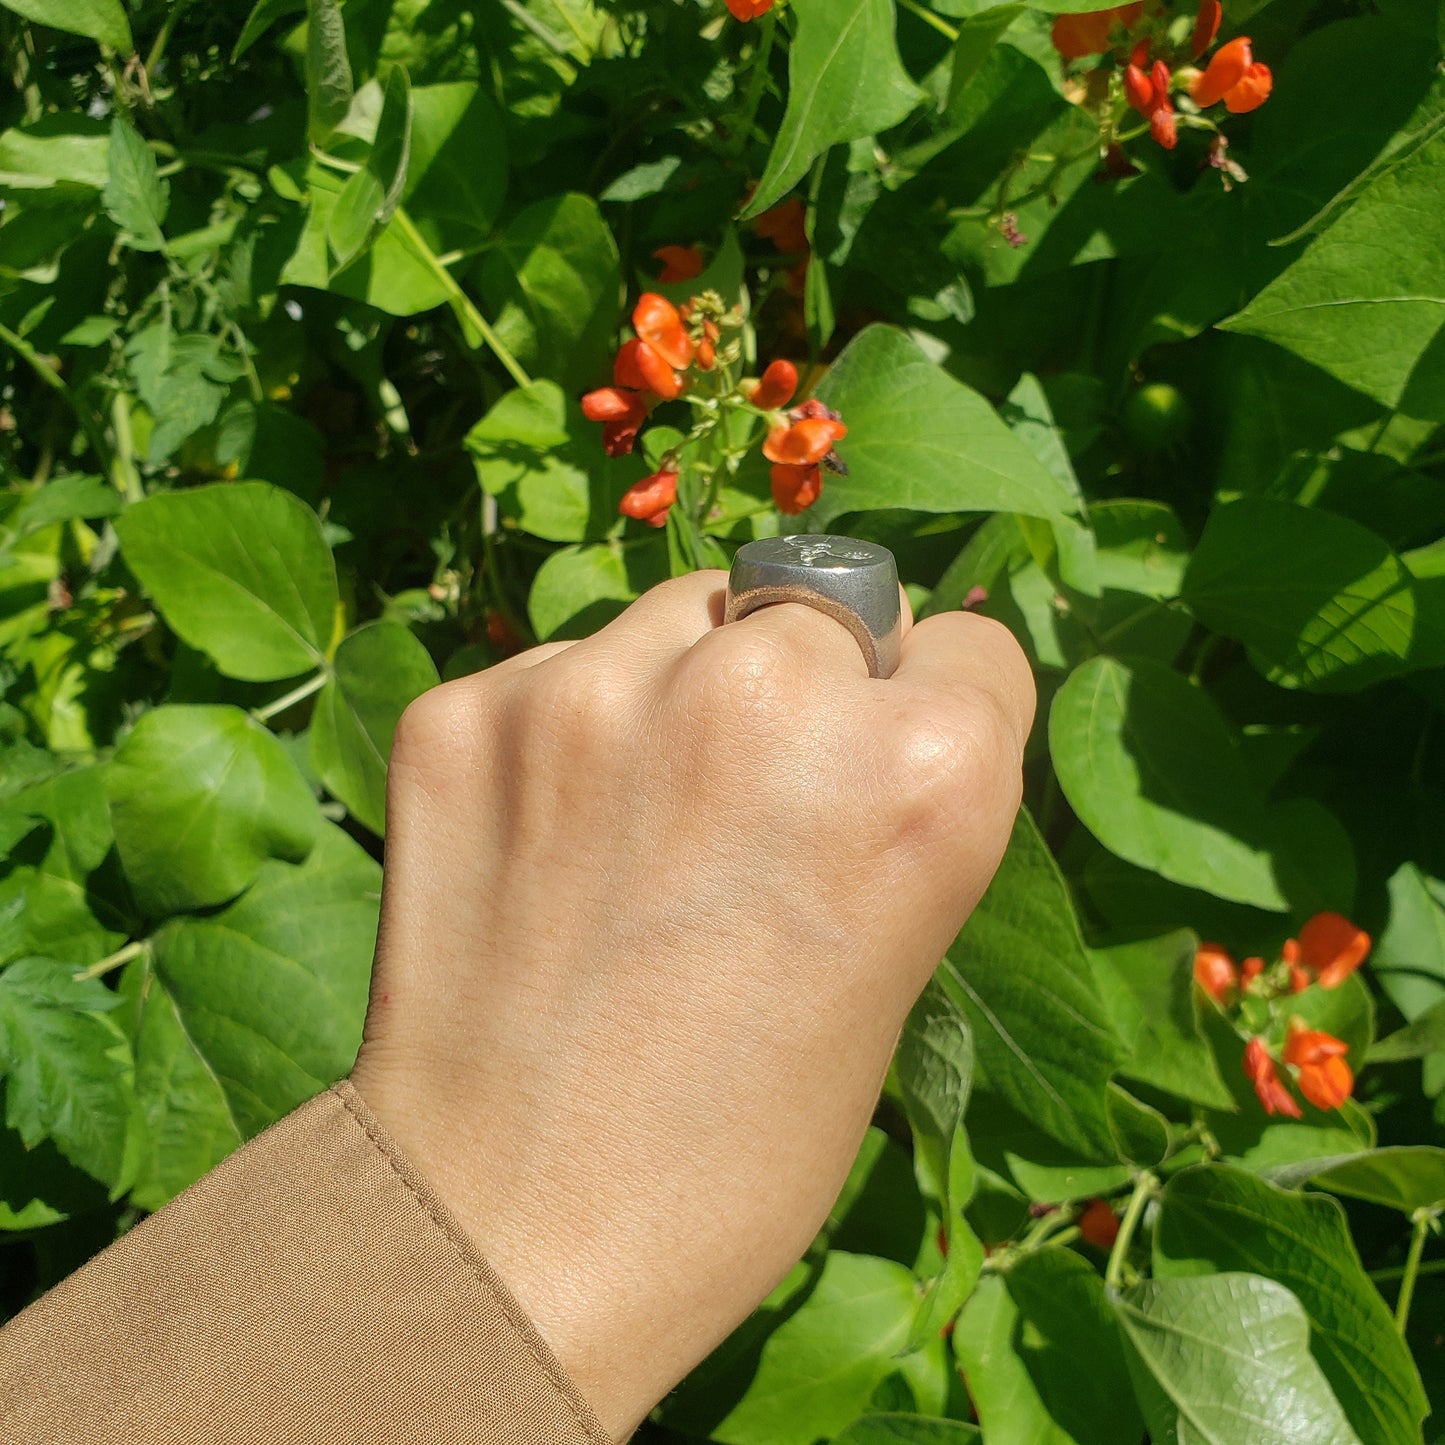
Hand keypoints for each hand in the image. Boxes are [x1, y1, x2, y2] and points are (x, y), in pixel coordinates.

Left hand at [348, 571, 1033, 1437]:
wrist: (506, 1238)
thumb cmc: (736, 1148)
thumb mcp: (893, 967)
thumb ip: (890, 798)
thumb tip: (856, 697)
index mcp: (921, 772)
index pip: (967, 647)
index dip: (926, 716)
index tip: (873, 775)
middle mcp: (765, 695)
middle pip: (821, 610)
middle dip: (802, 693)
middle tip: (742, 812)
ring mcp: (596, 690)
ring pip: (685, 616)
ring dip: (681, 689)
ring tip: (640, 823)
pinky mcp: (467, 713)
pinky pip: (556, 670)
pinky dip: (566, 732)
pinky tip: (547, 843)